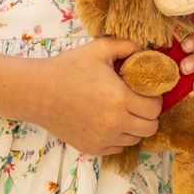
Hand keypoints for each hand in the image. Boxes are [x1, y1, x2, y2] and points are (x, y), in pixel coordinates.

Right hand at [31, 37, 163, 156]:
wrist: (39, 92)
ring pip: (135, 139)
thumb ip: (127, 45)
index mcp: (120, 99)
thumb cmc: (69, 68)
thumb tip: (144, 50)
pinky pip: (117, 147)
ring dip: (135, 126)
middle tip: (139, 102)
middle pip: (150, 128)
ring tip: (124, 111)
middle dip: (149, 114)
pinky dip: (119, 137)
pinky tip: (110, 121)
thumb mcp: (100, 48)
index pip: (155, 109)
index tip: (147, 91)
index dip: (155, 98)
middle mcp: (114, 123)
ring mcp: (102, 139)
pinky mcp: (91, 148)